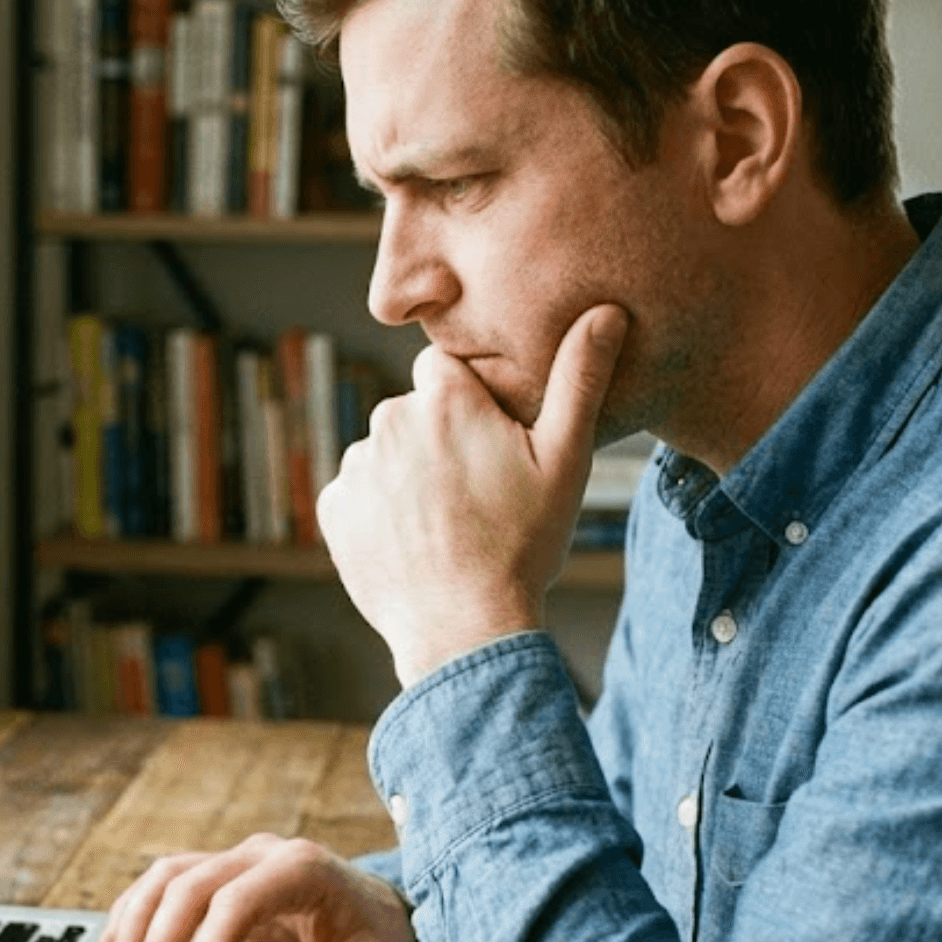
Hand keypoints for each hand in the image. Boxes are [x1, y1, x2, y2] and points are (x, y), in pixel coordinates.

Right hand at [101, 834, 417, 941]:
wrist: (383, 907)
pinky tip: (119, 937)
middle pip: (191, 885)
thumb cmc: (375, 939)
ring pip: (172, 874)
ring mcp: (241, 858)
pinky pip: (172, 878)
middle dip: (161, 941)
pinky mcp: (225, 872)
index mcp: (301, 869)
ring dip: (140, 919)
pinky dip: (140, 905)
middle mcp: (263, 853)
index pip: (235, 903)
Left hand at [317, 305, 628, 686]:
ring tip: (446, 524)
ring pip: (387, 454)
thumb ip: (580, 380)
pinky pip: (359, 493)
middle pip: (415, 412)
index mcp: (445, 399)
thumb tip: (606, 311)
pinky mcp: (334, 509)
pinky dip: (380, 511)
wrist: (465, 630)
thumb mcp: (566, 462)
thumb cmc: (523, 546)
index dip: (470, 402)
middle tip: (475, 493)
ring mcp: (356, 466)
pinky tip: (415, 542)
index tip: (490, 442)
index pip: (445, 368)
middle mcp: (389, 420)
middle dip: (438, 440)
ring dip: (409, 476)